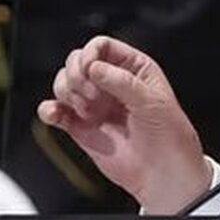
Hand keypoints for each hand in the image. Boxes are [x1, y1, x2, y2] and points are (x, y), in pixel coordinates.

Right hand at [37, 35, 210, 213]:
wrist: (163, 173)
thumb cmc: (170, 136)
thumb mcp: (154, 102)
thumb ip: (123, 82)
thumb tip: (94, 68)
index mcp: (133, 69)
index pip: (102, 46)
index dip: (91, 54)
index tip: (91, 71)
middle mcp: (111, 82)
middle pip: (76, 61)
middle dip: (78, 75)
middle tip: (93, 97)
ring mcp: (95, 103)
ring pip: (63, 82)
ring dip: (68, 93)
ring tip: (89, 112)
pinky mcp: (80, 125)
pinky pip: (54, 110)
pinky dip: (49, 110)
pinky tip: (56, 114)